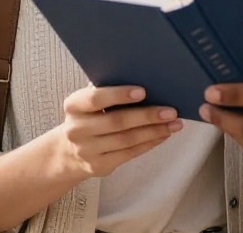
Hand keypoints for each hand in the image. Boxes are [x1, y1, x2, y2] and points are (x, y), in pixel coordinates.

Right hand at [50, 85, 182, 179]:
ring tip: (174, 123)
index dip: (119, 94)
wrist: (68, 152)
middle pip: (116, 122)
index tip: (143, 91)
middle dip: (147, 116)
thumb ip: (106, 89)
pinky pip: (129, 154)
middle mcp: (77, 130)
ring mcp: (87, 151)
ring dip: (154, 131)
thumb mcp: (87, 101)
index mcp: (74, 106)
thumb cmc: (88, 116)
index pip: (96, 99)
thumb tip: (143, 76)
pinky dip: (149, 143)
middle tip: (170, 110)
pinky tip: (163, 134)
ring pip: (126, 140)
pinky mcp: (99, 167)